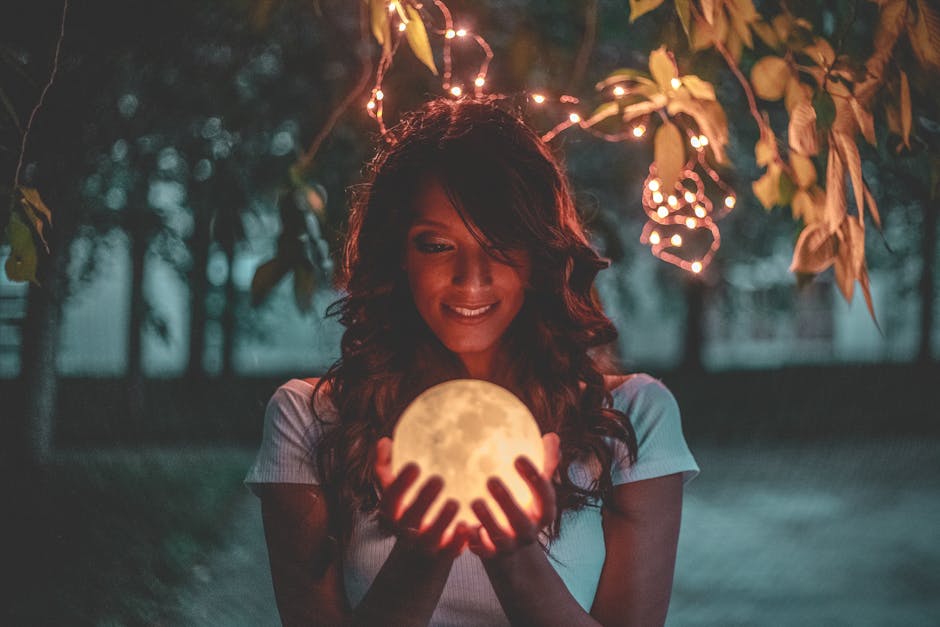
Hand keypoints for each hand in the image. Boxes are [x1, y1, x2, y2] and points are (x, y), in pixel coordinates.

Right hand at [375, 437, 469, 558]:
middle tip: (438, 479)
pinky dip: (459, 541)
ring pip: (431, 537)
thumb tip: (384, 441)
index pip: (391, 500)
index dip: (401, 484)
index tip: (414, 465)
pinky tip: (469, 526)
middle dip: (423, 500)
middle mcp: (405, 531)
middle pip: (411, 518)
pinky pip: (451, 551)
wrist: (418, 553)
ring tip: (454, 502)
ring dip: (442, 521)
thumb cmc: (408, 510)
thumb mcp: (394, 493)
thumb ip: (386, 468)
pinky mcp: (444, 554)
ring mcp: (425, 545)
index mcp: (392, 514)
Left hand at [468, 432, 560, 558]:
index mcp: (543, 513)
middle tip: (491, 480)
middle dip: (507, 502)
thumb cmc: (522, 503)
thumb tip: (552, 436)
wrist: (509, 544)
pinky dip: (471, 539)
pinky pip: (480, 549)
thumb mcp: (534, 487)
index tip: (518, 458)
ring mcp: (509, 546)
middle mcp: (528, 532)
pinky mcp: (490, 555)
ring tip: (475, 501)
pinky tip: (461, 524)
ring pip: (500, 537)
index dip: (534, 479)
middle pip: (522, 521)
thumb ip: (544, 463)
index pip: (545, 497)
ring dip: (488, 520)